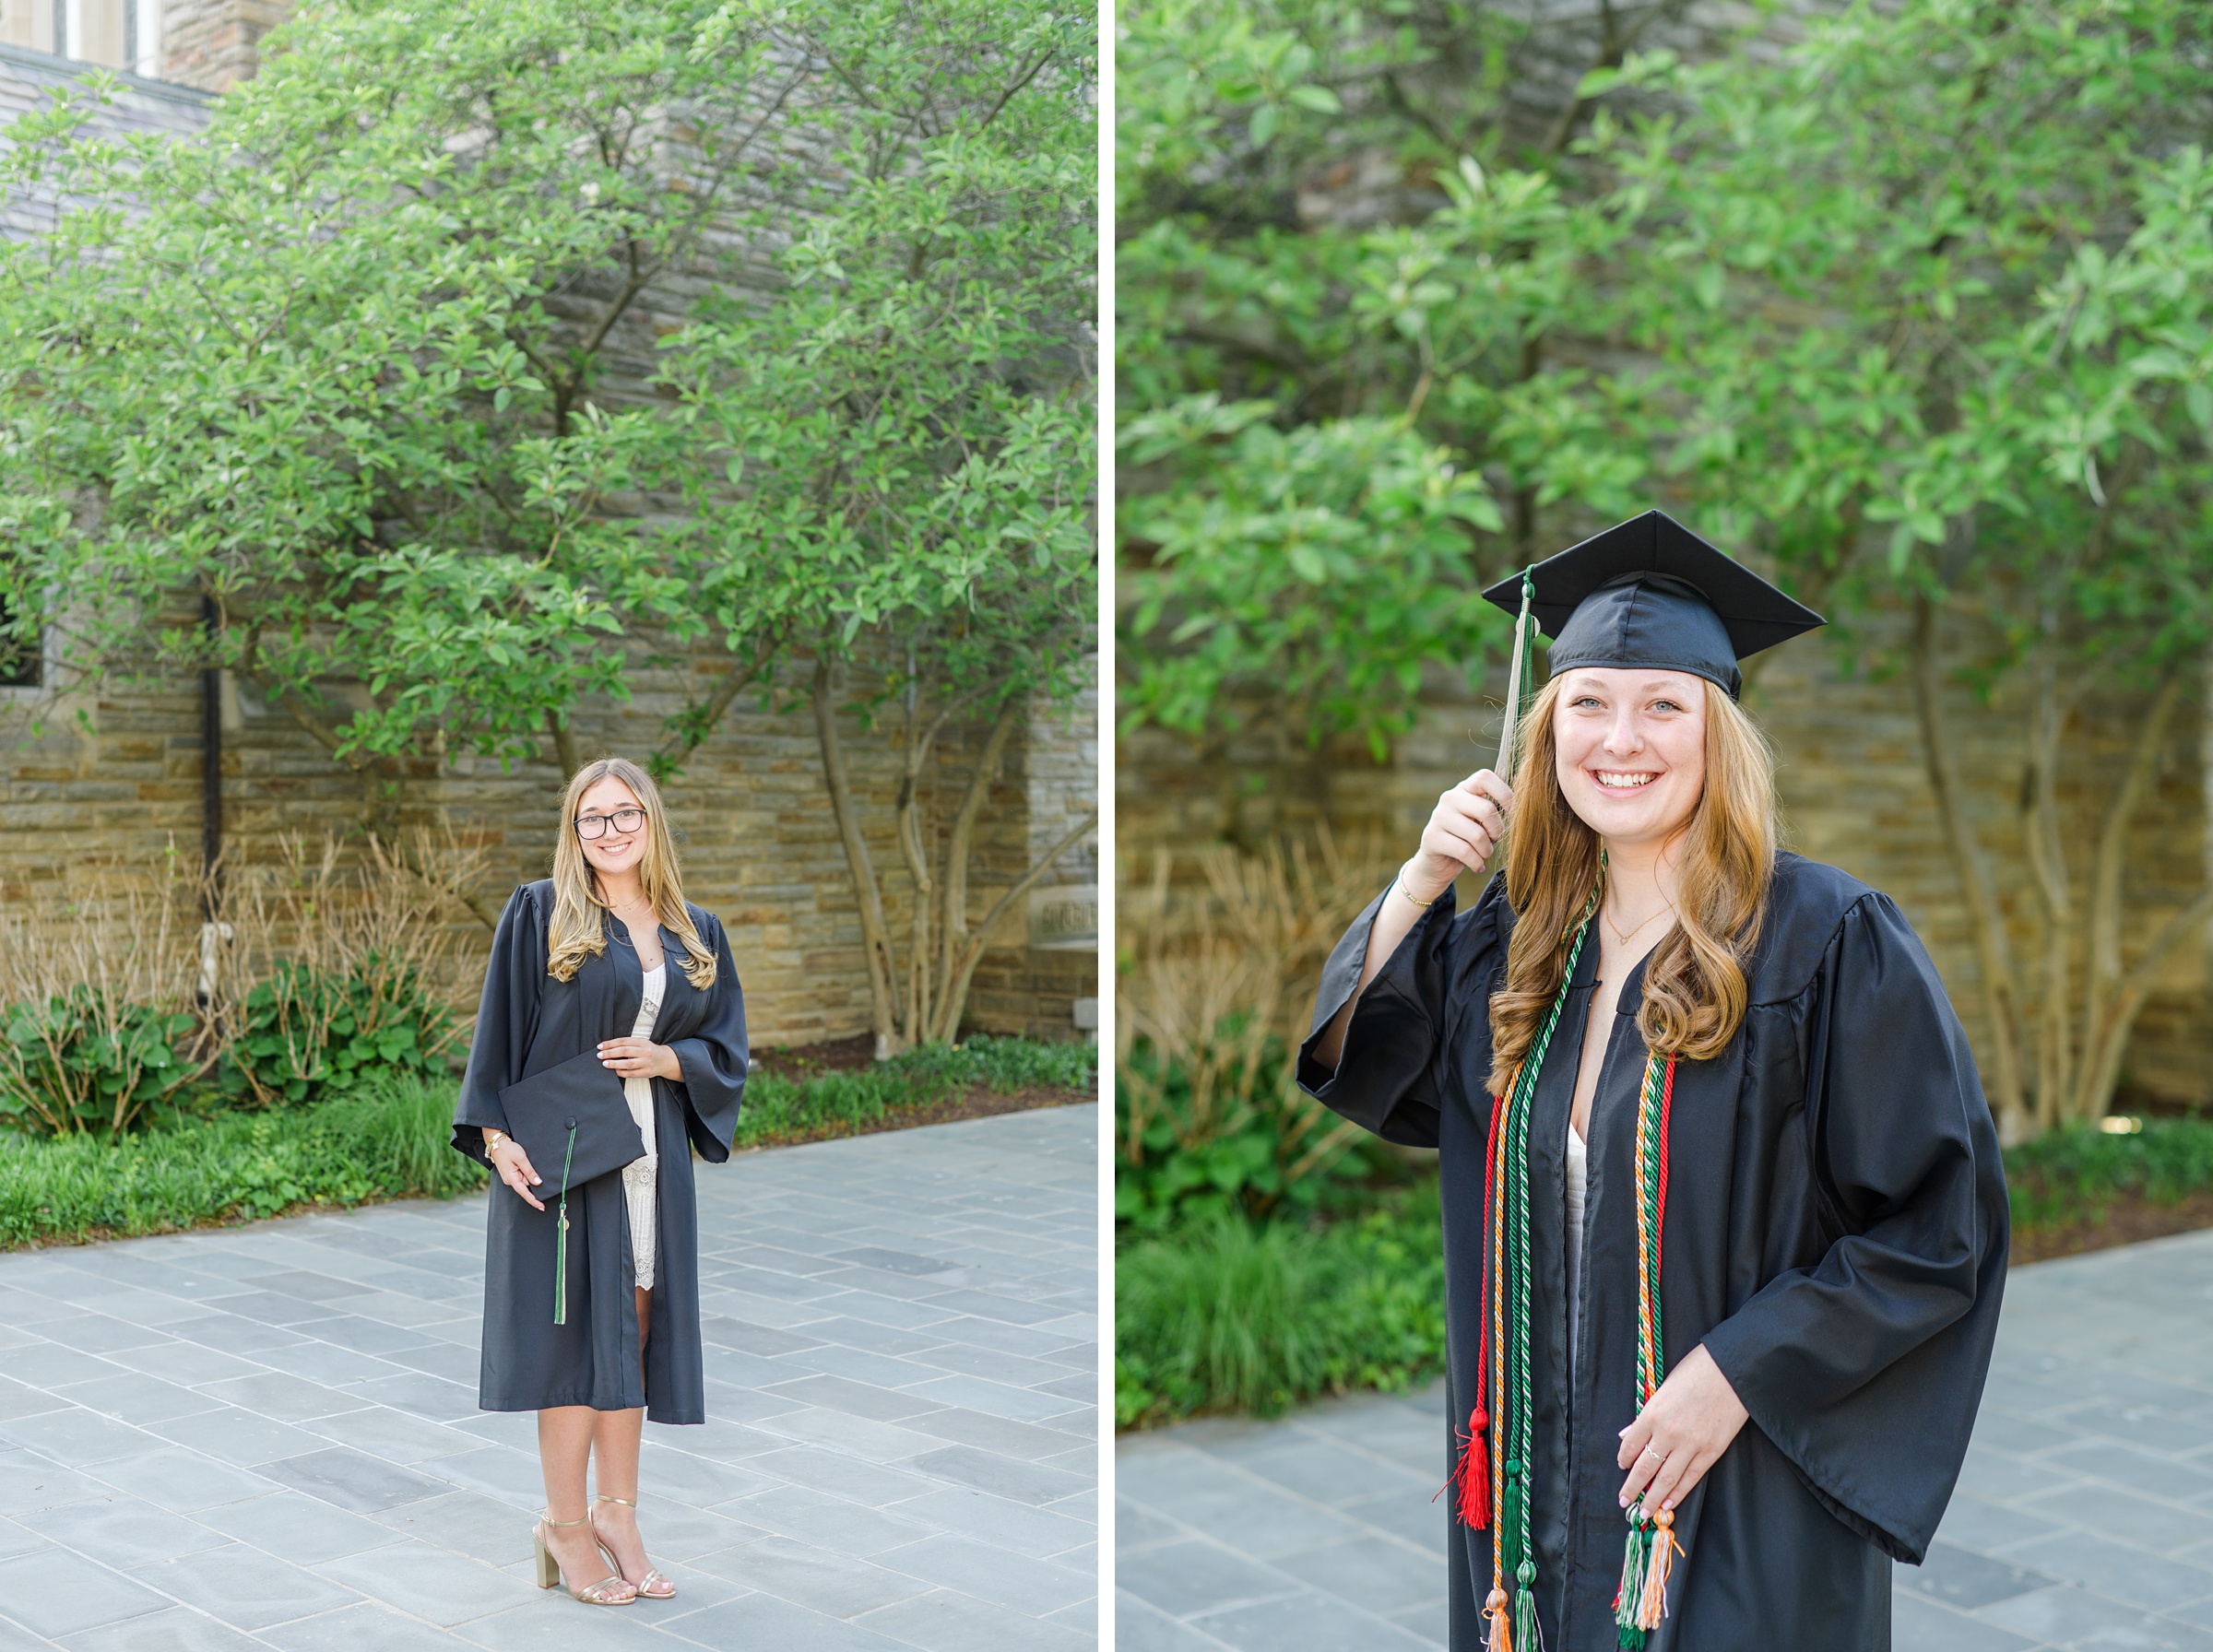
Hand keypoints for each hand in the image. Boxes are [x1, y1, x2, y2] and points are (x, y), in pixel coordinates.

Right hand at [488, 1137, 545, 1211]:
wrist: (497, 1143)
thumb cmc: (507, 1150)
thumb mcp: (521, 1158)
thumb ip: (530, 1171)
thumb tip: (538, 1182)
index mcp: (511, 1178)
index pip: (524, 1193)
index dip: (533, 1200)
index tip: (541, 1206)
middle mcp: (510, 1180)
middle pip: (526, 1185)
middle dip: (532, 1179)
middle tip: (529, 1165)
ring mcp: (511, 1178)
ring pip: (525, 1180)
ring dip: (529, 1173)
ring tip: (524, 1161)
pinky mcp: (512, 1174)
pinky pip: (522, 1176)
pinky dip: (526, 1172)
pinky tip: (524, 1165)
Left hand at [598, 1037, 678, 1081]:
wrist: (665, 1060)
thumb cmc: (650, 1051)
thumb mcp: (641, 1043)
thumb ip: (628, 1044)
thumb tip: (609, 1048)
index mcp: (642, 1042)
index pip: (623, 1041)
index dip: (610, 1044)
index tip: (601, 1046)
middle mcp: (644, 1051)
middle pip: (624, 1051)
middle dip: (610, 1053)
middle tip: (600, 1055)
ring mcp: (646, 1062)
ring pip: (628, 1063)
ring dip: (614, 1063)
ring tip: (605, 1063)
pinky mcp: (646, 1072)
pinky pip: (631, 1073)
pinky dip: (621, 1072)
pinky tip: (615, 1071)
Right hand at [1402, 769, 1513, 904]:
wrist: (1439, 862)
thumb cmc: (1469, 837)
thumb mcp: (1485, 820)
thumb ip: (1499, 805)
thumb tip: (1522, 782)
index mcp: (1465, 788)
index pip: (1485, 777)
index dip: (1504, 793)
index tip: (1512, 812)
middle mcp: (1450, 798)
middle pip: (1486, 809)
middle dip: (1497, 830)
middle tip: (1495, 839)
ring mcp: (1438, 816)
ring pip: (1477, 835)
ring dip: (1487, 850)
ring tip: (1485, 854)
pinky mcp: (1432, 837)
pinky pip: (1465, 851)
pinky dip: (1476, 862)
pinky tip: (1477, 865)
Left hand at [1616, 1344, 1748, 1512]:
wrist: (1733, 1372)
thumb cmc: (1697, 1372)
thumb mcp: (1664, 1388)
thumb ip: (1646, 1414)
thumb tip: (1627, 1434)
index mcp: (1652, 1413)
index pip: (1630, 1444)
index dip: (1624, 1459)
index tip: (1621, 1466)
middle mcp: (1668, 1433)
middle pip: (1644, 1467)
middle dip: (1632, 1487)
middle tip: (1623, 1502)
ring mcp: (1690, 1445)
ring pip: (1667, 1479)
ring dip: (1653, 1498)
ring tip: (1644, 1512)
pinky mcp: (1711, 1452)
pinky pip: (1691, 1478)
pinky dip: (1679, 1493)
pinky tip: (1669, 1503)